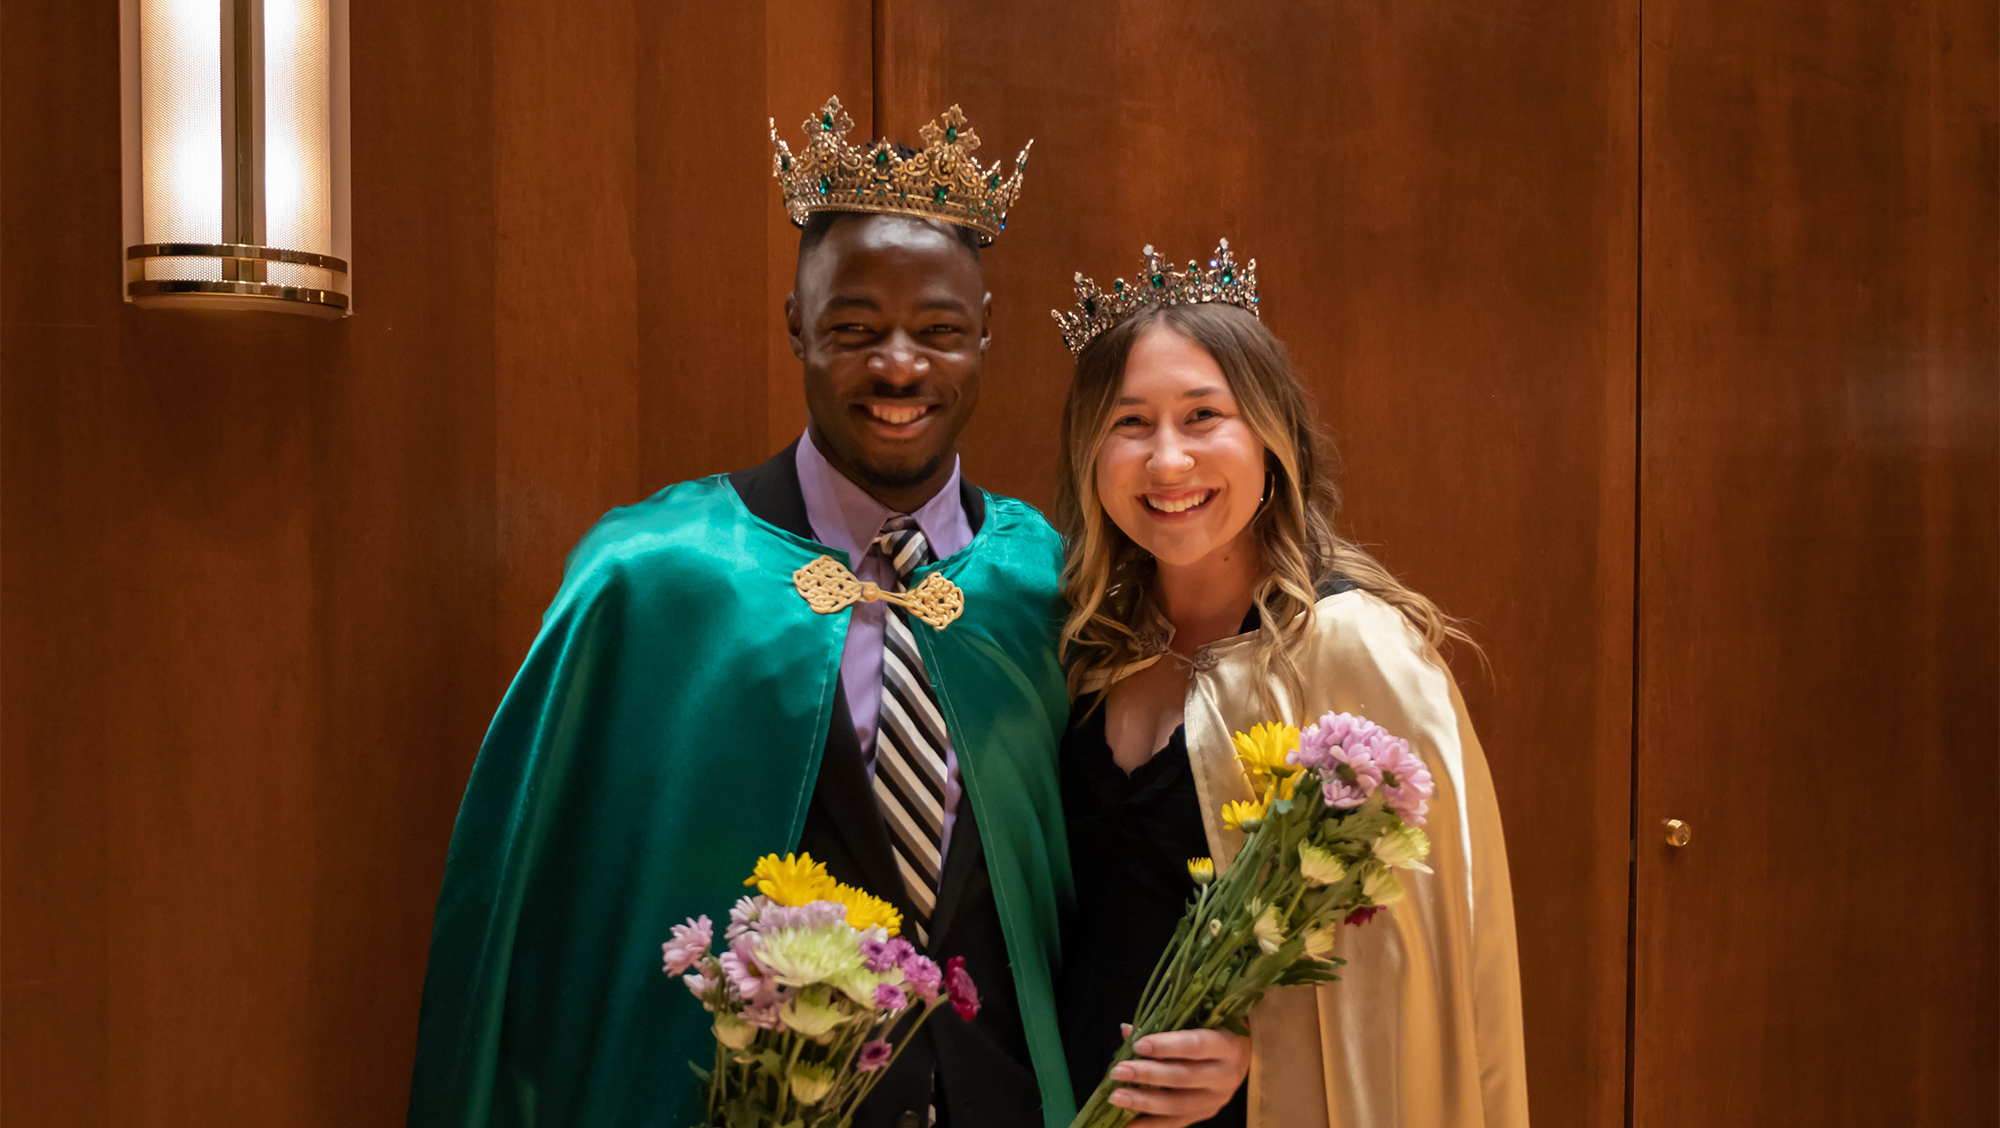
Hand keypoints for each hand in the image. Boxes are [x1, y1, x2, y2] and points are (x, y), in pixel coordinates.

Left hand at [1105, 1024, 1250, 1127]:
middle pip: (1182, 1077)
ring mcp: (1216, 1099)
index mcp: (1226, 1045)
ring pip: (1178, 1104)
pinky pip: (1177, 1123)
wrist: (1244, 1056)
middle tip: (1119, 1071)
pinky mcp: (1206, 1114)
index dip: (1166, 1046)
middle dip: (1147, 1075)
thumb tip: (1128, 1031)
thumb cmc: (1215, 1031)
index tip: (1138, 1045)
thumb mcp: (1199, 1022)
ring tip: (1117, 1097)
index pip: (1195, 1046)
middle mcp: (1225, 1075)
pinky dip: (1151, 1124)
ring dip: (1144, 1102)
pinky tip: (1129, 1123)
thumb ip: (1166, 1026)